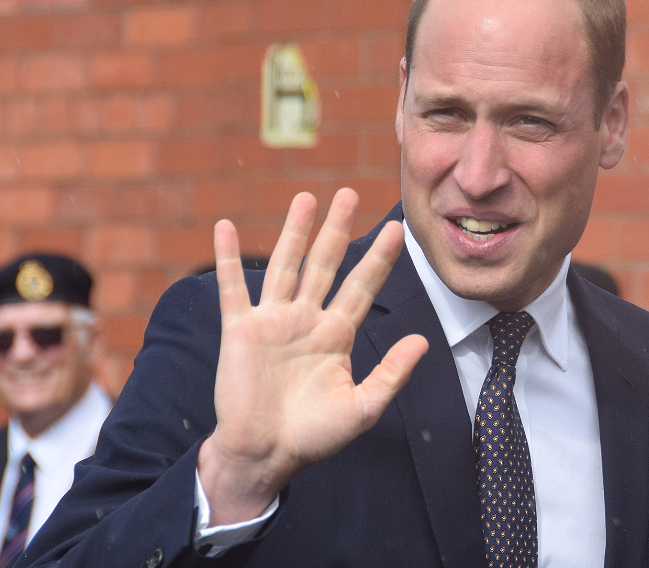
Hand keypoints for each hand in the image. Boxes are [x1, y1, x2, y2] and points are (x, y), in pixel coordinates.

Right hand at [197, 188, 428, 524]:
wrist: (265, 455)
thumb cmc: (313, 436)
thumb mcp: (361, 408)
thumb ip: (390, 374)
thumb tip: (422, 341)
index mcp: (336, 334)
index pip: (362, 286)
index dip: (379, 258)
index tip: (397, 228)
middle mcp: (306, 319)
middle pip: (325, 264)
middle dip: (338, 229)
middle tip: (349, 193)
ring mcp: (273, 321)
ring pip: (286, 265)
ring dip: (295, 231)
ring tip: (306, 198)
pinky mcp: (240, 329)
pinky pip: (233, 287)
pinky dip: (228, 258)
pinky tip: (226, 228)